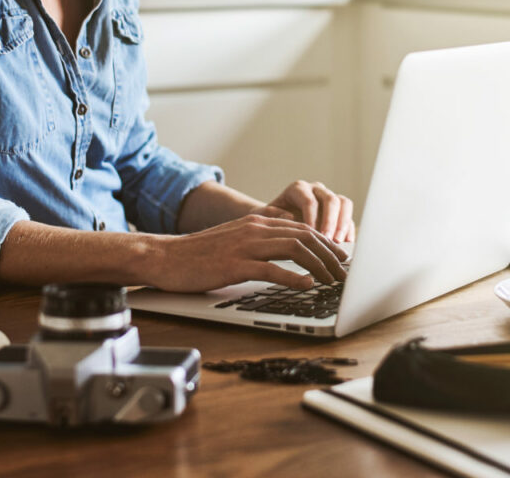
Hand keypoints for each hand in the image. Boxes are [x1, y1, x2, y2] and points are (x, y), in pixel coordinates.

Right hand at [143, 213, 348, 292]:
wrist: (165, 256)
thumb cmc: (198, 253)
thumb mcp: (235, 239)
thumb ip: (260, 238)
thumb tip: (287, 243)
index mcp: (257, 222)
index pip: (302, 228)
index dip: (325, 243)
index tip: (340, 258)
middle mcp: (255, 229)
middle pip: (305, 236)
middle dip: (330, 255)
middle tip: (345, 272)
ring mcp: (245, 246)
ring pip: (294, 250)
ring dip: (319, 266)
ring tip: (333, 281)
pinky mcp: (234, 265)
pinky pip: (271, 269)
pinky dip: (293, 277)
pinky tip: (306, 286)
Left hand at [253, 180, 355, 243]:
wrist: (274, 222)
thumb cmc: (267, 219)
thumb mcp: (262, 216)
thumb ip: (270, 214)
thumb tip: (289, 216)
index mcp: (298, 189)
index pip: (309, 201)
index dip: (312, 218)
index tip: (311, 235)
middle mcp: (315, 190)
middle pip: (331, 199)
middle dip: (331, 221)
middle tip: (328, 239)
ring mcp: (328, 199)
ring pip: (344, 204)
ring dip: (343, 223)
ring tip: (338, 242)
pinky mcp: (337, 212)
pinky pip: (348, 217)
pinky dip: (348, 230)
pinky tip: (346, 244)